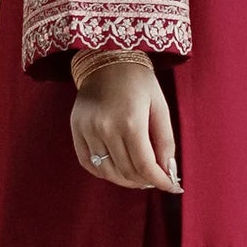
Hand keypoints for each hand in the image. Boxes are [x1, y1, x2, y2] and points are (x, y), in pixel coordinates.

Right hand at [71, 60, 181, 190]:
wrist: (107, 60)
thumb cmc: (138, 82)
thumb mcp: (160, 106)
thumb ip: (165, 141)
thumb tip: (167, 170)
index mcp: (130, 121)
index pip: (144, 166)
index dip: (159, 180)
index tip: (170, 186)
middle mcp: (105, 128)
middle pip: (127, 172)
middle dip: (145, 180)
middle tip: (156, 178)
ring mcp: (87, 130)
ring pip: (107, 172)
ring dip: (126, 180)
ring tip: (139, 176)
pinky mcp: (76, 130)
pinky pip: (89, 164)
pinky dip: (104, 172)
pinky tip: (117, 168)